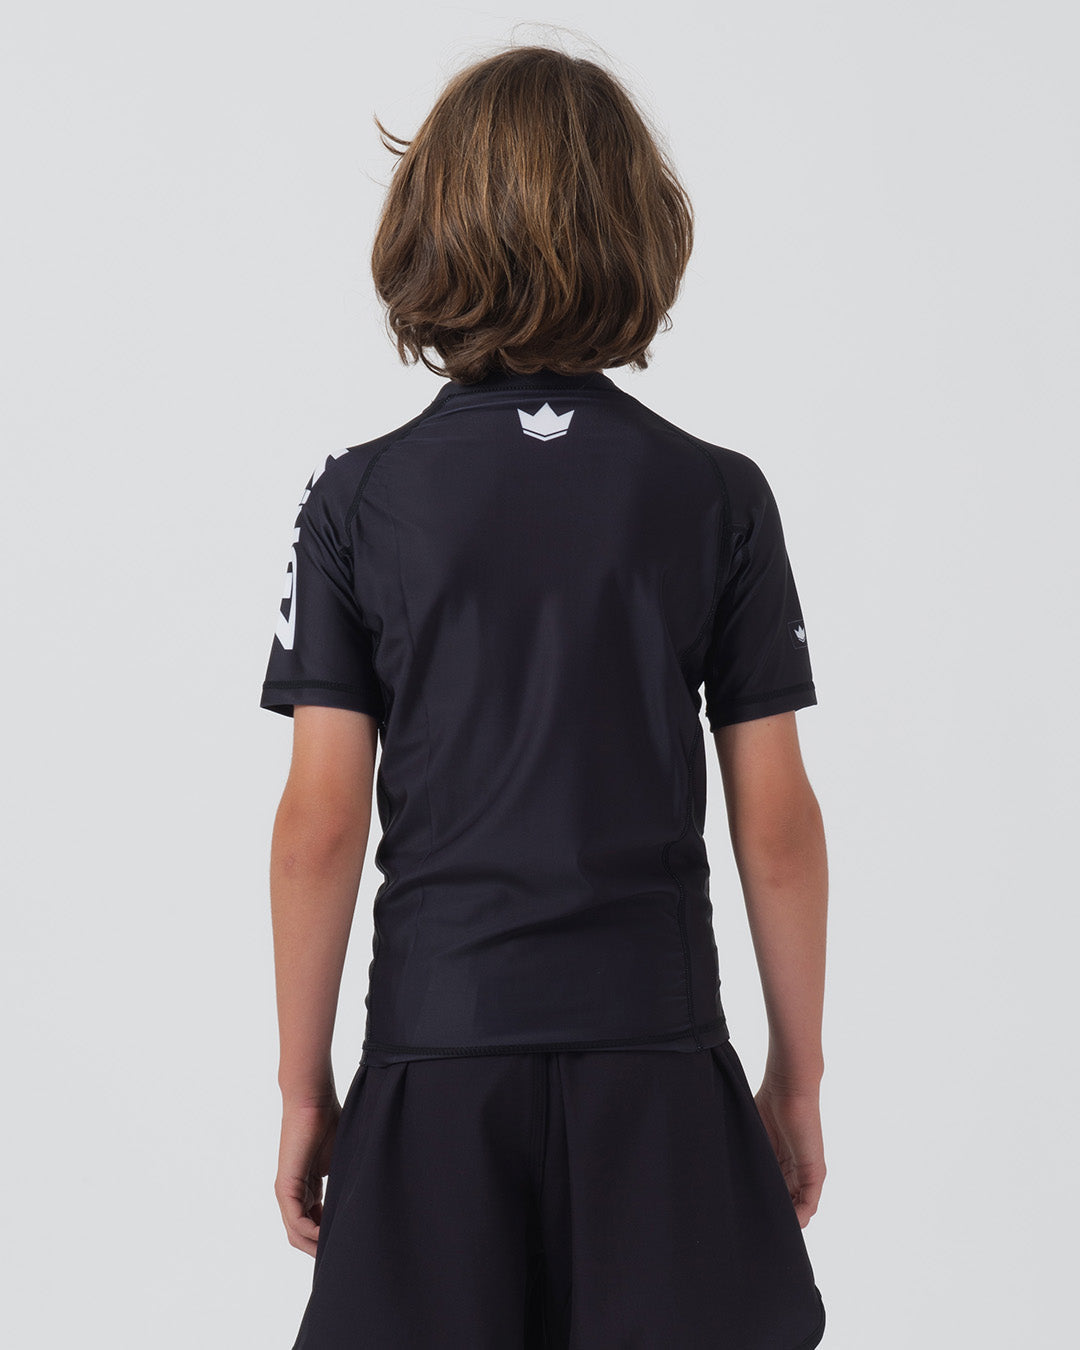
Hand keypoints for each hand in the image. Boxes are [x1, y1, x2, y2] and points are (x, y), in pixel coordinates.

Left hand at [275, 1096, 341, 1255]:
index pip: (313, 1224)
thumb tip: (365, 1201)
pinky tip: (329, 1237)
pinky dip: (311, 1234)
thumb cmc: (330, 1122)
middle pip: (303, 1235)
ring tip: (341, 1252)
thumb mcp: (341, 1161)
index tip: (349, 1243)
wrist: (314, 1101)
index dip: (329, 1237)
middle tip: (346, 1257)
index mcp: (306, 1188)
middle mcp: (292, 1194)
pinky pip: (296, 1222)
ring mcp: (287, 1192)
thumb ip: (345, 1184)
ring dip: (317, 1246)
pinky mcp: (285, 1187)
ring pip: (297, 1234)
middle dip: (322, 1248)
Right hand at [752, 1082, 825, 1228]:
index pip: (773, 1193)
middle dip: (772, 1217)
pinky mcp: (815, 1172)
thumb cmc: (767, 1103)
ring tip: (766, 1231)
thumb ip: (745, 1155)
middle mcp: (793, 1170)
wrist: (787, 1087)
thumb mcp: (752, 1137)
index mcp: (779, 1163)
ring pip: (797, 1207)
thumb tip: (715, 1174)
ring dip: (785, 1220)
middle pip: (785, 1203)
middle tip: (753, 1231)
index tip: (745, 1219)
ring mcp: (805, 1172)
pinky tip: (786, 1224)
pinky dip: (799, 1216)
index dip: (762, 1206)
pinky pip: (809, 1203)